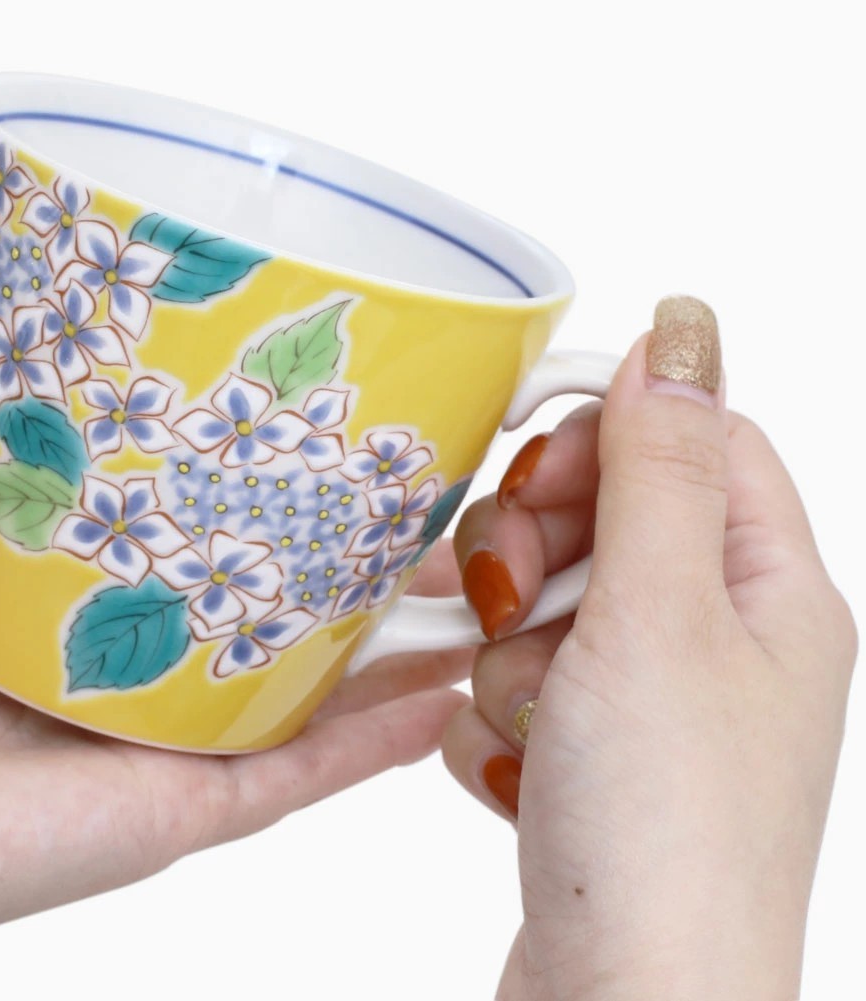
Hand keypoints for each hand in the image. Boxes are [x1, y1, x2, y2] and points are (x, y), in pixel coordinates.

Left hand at [0, 481, 467, 960]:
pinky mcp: (184, 809)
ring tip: (479, 613)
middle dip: (373, 592)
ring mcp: (176, 752)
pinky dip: (378, 744)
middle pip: (286, 639)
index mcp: (101, 626)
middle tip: (448, 543)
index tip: (350, 477)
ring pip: (316, 706)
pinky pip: (301, 772)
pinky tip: (446, 700)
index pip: (216, 572)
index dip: (286, 528)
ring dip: (402, 665)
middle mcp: (150, 688)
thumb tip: (37, 414)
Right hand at [442, 297, 856, 999]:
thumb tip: (681, 329)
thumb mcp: (658, 615)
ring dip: (509, 649)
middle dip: (536, 552)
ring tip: (523, 716)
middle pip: (607, 522)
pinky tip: (519, 773)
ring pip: (547, 606)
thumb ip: (660, 466)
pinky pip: (521, 684)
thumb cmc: (664, 826)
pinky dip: (501, 718)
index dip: (609, 434)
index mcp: (767, 591)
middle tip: (507, 596)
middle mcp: (716, 640)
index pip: (695, 445)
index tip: (527, 451)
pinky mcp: (590, 755)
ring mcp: (649, 702)